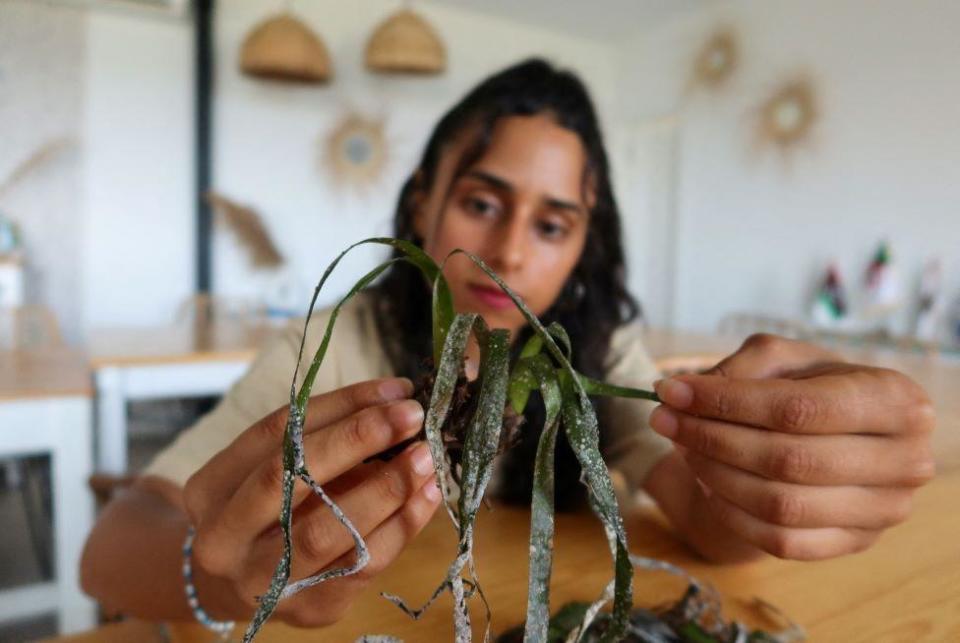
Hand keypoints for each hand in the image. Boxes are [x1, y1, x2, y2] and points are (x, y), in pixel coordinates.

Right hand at [182, 377, 440, 626]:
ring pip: (328, 530)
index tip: (394, 390)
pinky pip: (362, 564)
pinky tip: (427, 496)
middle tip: (411, 417)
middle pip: (291, 480)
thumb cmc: (267, 509)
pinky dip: (402, 525)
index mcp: (209, 488)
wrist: (240, 585)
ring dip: (387, 488)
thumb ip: (325, 432)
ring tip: (427, 458)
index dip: (340, 406)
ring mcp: (264, 581)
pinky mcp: (310, 608)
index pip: (276, 433)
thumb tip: (395, 397)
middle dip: (357, 441)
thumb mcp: (275, 465)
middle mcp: (224, 539)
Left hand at [649, 334, 935, 560]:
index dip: (726, 402)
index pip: (798, 408)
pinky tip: (709, 481)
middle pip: (788, 459)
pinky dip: (732, 512)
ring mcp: (883, 510)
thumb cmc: (811, 386)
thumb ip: (738, 367)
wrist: (835, 434)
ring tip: (683, 447)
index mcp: (894, 399)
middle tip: (663, 420)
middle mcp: (904, 459)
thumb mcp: (782, 359)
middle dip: (711, 438)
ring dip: (714, 475)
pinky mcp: (854, 543)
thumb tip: (678, 393)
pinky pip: (781, 541)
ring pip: (780, 505)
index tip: (670, 392)